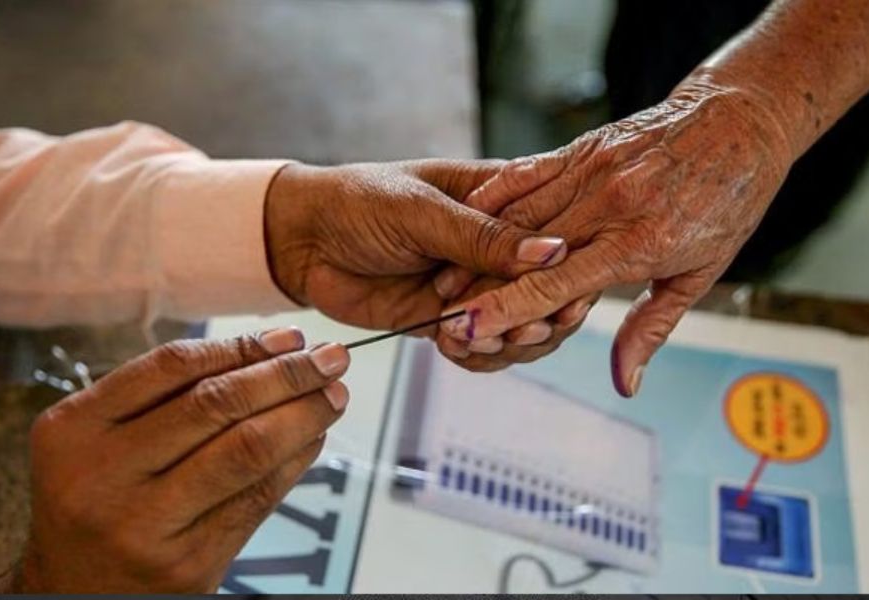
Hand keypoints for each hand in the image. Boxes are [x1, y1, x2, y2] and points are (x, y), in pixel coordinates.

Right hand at [3, 329, 348, 591]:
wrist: (73, 593)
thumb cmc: (98, 501)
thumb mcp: (101, 441)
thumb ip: (168, 398)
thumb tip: (274, 353)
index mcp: (74, 430)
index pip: (173, 366)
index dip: (242, 346)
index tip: (289, 338)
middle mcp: (103, 475)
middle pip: (217, 403)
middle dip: (288, 374)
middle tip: (331, 359)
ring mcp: (146, 524)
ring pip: (247, 449)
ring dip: (304, 415)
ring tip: (333, 395)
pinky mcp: (188, 563)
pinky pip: (258, 497)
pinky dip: (296, 460)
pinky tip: (313, 439)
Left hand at [264, 160, 566, 334]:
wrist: (300, 240)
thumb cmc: (357, 201)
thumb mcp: (421, 210)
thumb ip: (483, 237)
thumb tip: (552, 252)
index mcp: (502, 200)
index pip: (557, 234)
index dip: (568, 269)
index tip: (568, 295)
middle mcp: (495, 245)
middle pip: (548, 289)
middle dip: (541, 313)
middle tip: (528, 328)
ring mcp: (474, 285)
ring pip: (520, 323)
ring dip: (511, 339)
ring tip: (487, 340)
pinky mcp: (449, 319)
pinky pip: (482, 346)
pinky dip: (477, 355)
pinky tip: (456, 347)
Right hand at [437, 78, 792, 394]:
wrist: (742, 120)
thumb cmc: (727, 201)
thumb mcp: (700, 274)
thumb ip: (651, 328)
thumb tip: (624, 383)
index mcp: (638, 243)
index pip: (555, 286)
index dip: (506, 310)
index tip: (467, 331)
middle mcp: (608, 205)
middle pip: (524, 254)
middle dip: (478, 288)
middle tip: (440, 316)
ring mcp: (592, 170)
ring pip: (517, 214)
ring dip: (476, 249)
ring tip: (443, 279)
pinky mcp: (583, 147)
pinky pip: (527, 173)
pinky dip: (494, 198)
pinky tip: (467, 217)